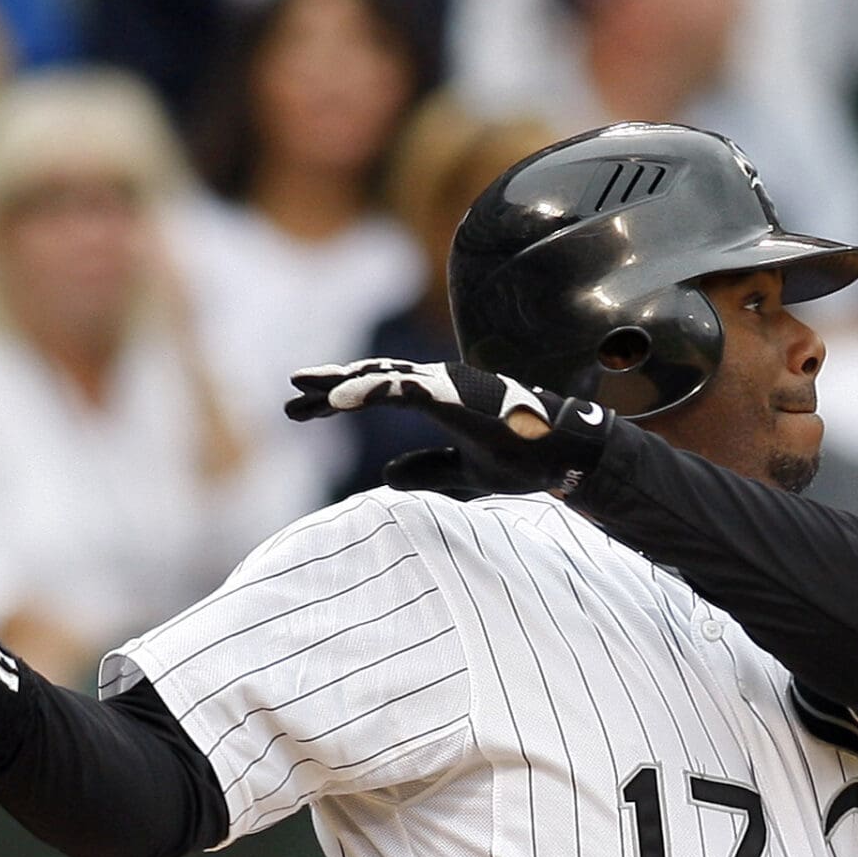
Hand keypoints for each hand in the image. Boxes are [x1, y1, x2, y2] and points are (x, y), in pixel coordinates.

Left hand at [287, 358, 610, 496]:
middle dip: (326, 389)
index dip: (336, 401)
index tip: (301, 412)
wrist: (567, 455)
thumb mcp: (464, 474)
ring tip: (301, 392)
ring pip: (379, 379)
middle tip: (290, 403)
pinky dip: (365, 391)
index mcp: (436, 401)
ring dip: (338, 386)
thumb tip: (388, 478)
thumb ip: (427, 471)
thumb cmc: (525, 458)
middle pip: (369, 381)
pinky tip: (334, 399)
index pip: (376, 395)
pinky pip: (400, 389)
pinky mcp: (453, 395)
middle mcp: (436, 386)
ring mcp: (444, 386)